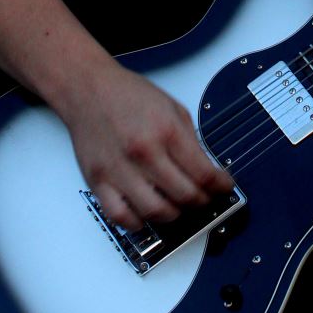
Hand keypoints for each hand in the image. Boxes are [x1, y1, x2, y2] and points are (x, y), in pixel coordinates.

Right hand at [62, 60, 233, 229]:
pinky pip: (121, 216)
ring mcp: (119, 170)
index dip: (220, 186)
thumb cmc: (128, 95)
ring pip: (155, 212)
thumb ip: (190, 141)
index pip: (203, 173)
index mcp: (166, 131)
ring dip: (173, 215)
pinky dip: (138, 222)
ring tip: (177, 206)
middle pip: (184, 196)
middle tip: (204, 198)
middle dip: (202, 202)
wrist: (89, 89)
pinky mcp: (98, 181)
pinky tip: (146, 213)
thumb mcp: (173, 108)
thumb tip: (207, 170)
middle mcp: (144, 152)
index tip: (224, 187)